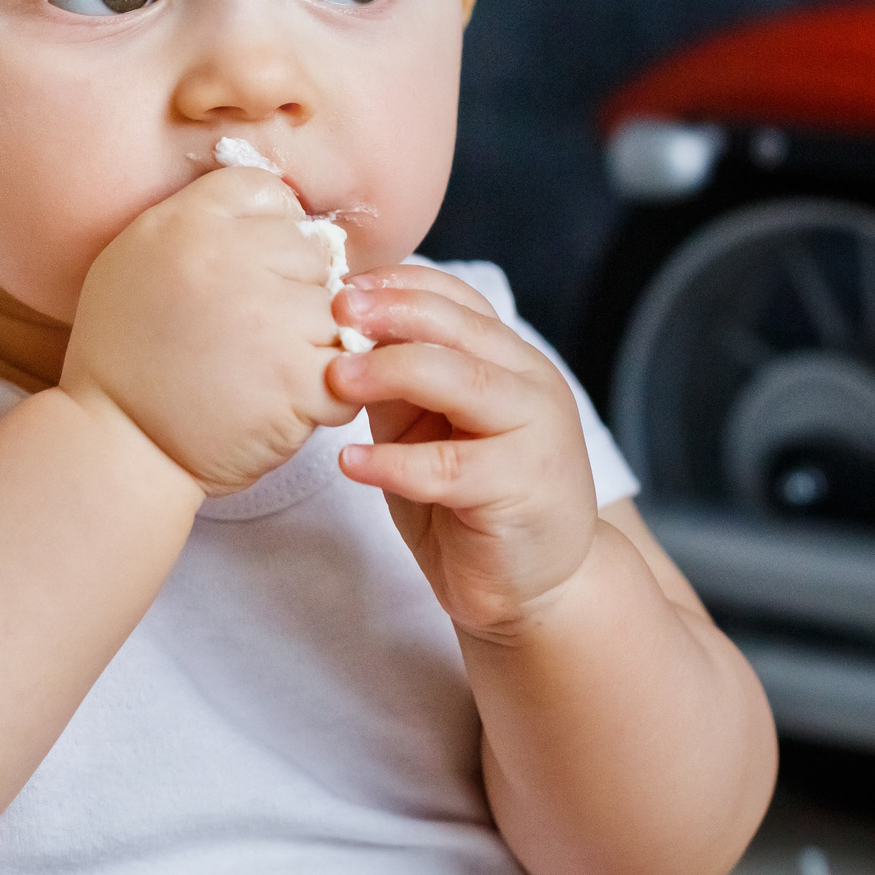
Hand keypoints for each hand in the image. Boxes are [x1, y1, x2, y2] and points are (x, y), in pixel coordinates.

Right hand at [59, 164, 356, 496]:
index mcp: (187, 222)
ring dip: (315, 344)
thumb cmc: (125, 358)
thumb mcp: (137, 259)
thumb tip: (275, 209)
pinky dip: (326, 393)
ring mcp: (269, 318)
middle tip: (254, 335)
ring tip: (266, 372)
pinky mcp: (297, 379)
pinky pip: (350, 369)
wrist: (114, 445)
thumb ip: (199, 224)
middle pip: (313, 251)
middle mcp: (229, 259)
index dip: (271, 232)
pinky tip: (281, 402)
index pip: (271, 192)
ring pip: (338, 311)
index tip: (250, 273)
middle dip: (296, 291)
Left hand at [327, 266, 600, 641]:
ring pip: (464, 382)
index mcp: (510, 361)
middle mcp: (532, 385)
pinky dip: (394, 462)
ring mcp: (534, 435)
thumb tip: (340, 342)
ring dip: (392, 372)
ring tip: (336, 378)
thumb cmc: (474, 503)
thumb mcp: (430, 430)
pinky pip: (449, 468)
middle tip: (336, 312)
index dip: (401, 287)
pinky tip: (352, 462)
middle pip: (461, 329)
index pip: (459, 300)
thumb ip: (401, 387)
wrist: (537, 588)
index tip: (343, 286)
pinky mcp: (519, 491)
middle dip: (394, 314)